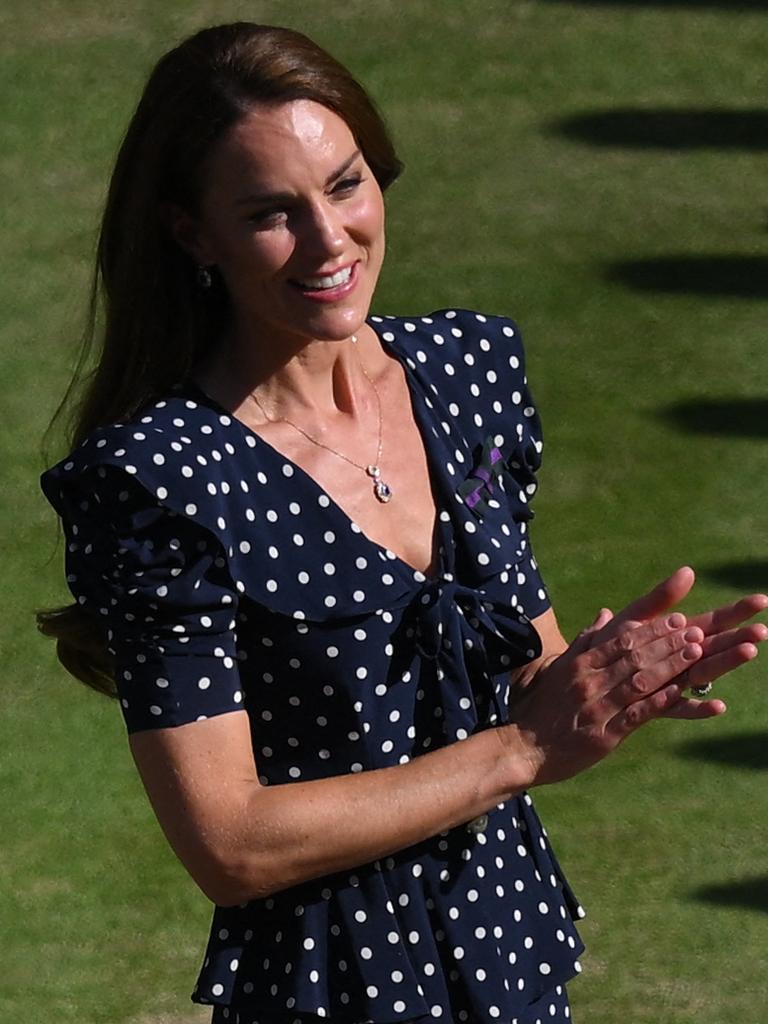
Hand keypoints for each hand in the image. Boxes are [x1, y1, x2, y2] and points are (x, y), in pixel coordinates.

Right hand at [503, 568, 767, 786]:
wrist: (523, 748)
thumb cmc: (541, 709)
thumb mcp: (559, 669)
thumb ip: (585, 642)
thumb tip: (606, 614)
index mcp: (579, 664)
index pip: (620, 641)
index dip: (651, 630)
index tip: (676, 620)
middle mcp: (589, 681)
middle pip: (634, 657)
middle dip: (667, 643)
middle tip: (694, 633)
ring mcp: (596, 707)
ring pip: (639, 681)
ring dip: (669, 666)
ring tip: (695, 654)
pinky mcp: (603, 735)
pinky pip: (636, 714)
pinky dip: (659, 702)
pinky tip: (680, 692)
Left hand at [574, 567, 767, 718]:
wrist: (581, 681)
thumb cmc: (607, 647)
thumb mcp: (634, 618)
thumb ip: (660, 599)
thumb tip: (689, 571)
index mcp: (675, 637)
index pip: (713, 622)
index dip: (736, 612)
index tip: (762, 600)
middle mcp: (678, 661)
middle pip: (715, 647)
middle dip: (739, 637)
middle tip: (763, 630)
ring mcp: (670, 683)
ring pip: (703, 673)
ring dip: (725, 663)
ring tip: (749, 652)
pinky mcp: (654, 707)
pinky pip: (678, 708)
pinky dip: (697, 707)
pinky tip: (718, 706)